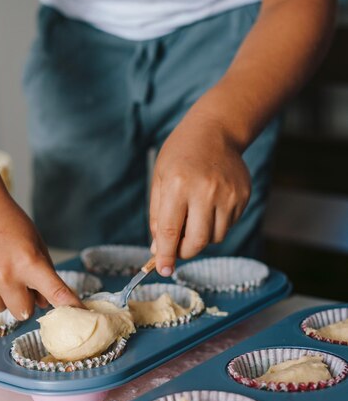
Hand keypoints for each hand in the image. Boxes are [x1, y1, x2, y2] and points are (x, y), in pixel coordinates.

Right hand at [0, 194, 82, 319]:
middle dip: (24, 301)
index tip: (79, 314)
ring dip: (0, 295)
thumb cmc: (7, 222)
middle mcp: (5, 276)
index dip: (69, 305)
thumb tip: (43, 304)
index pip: (55, 292)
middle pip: (23, 312)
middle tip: (18, 280)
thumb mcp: (34, 242)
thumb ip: (44, 273)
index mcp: (29, 263)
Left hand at [150, 121, 250, 275]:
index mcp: (178, 185)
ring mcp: (228, 194)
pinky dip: (216, 224)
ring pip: (215, 237)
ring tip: (195, 214)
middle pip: (197, 241)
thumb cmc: (180, 155)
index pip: (170, 231)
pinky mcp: (242, 196)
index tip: (163, 269)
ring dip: (202, 236)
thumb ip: (157, 216)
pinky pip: (228, 225)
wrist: (216, 131)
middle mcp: (205, 190)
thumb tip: (158, 250)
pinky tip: (210, 204)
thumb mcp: (160, 179)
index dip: (166, 255)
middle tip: (177, 246)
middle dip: (185, 250)